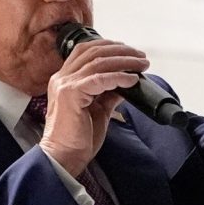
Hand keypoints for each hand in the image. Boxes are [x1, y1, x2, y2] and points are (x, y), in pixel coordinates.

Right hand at [38, 39, 148, 175]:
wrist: (64, 157)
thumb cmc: (77, 138)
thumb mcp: (98, 110)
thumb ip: (108, 94)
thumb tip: (126, 82)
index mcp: (64, 80)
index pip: (85, 51)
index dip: (108, 46)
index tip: (128, 50)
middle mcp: (62, 78)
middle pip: (93, 51)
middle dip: (120, 50)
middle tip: (141, 57)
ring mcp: (65, 85)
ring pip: (98, 62)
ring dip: (124, 61)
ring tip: (141, 65)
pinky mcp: (71, 94)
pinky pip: (100, 79)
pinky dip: (118, 77)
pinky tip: (132, 80)